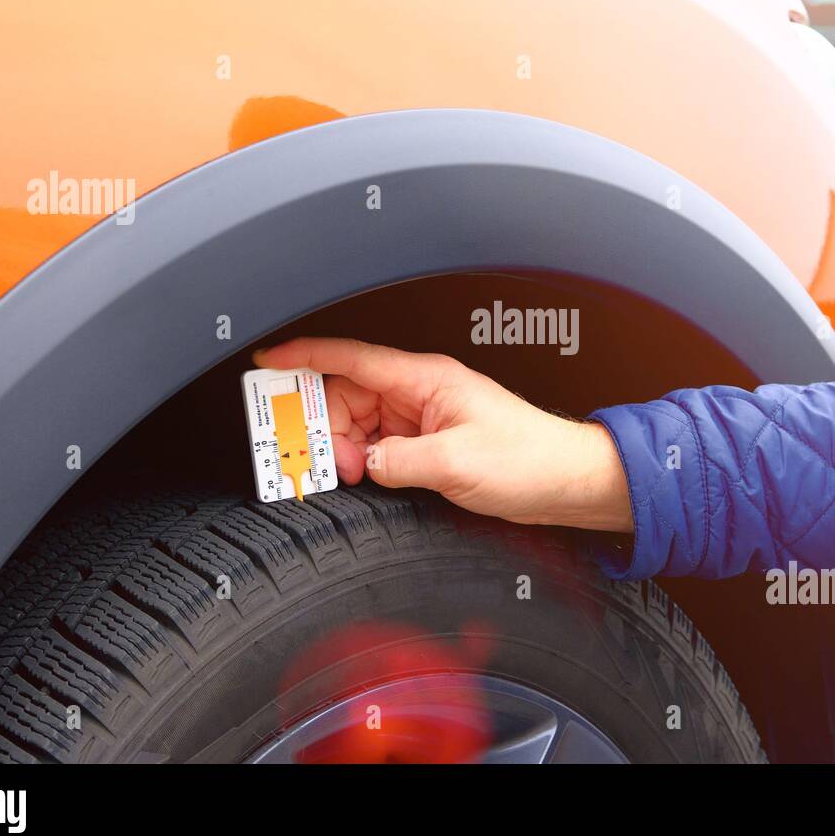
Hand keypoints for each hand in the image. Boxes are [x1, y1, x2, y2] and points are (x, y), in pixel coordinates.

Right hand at [252, 338, 633, 532]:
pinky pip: (378, 445)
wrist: (566, 480)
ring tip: (339, 475)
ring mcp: (423, 418)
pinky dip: (362, 461)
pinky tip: (361, 478)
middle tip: (312, 457)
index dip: (305, 355)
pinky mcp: (428, 443)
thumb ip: (396, 461)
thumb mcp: (454, 463)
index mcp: (425, 379)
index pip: (352, 358)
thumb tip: (361, 462)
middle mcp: (420, 393)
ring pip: (359, 424)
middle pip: (346, 396)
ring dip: (342, 449)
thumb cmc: (529, 459)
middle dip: (322, 425)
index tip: (268, 358)